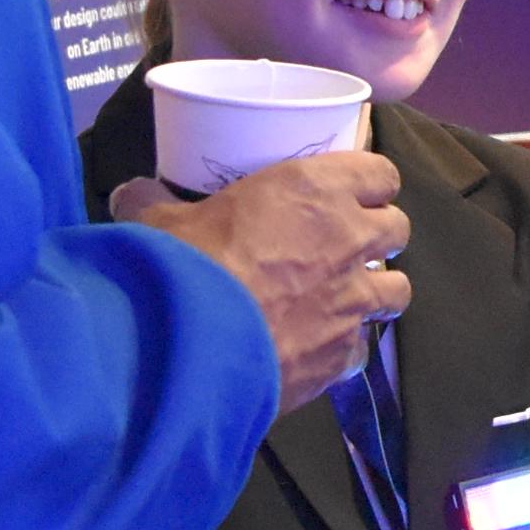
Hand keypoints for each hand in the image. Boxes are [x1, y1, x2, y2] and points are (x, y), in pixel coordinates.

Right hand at [113, 147, 411, 412]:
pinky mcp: (342, 356)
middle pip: (397, 228)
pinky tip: (317, 349)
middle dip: (378, 236)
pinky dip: (345, 347)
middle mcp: (348, 240)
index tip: (351, 193)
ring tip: (345, 298)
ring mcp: (353, 302)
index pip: (381, 173)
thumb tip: (131, 192)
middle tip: (346, 244)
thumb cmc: (184, 263)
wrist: (191, 346)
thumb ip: (152, 201)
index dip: (369, 184)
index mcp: (314, 190)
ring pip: (397, 289)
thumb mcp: (160, 221)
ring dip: (376, 291)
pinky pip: (361, 348)